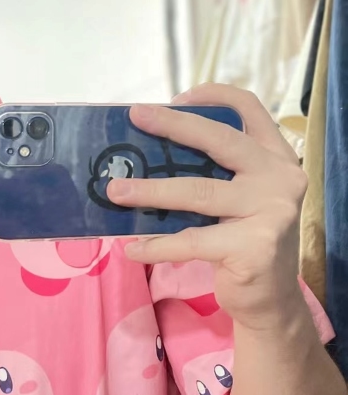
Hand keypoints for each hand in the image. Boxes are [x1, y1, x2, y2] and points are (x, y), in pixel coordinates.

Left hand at [108, 83, 307, 331]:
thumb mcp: (236, 196)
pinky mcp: (256, 247)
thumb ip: (211, 171)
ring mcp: (272, 212)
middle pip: (221, 140)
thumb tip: (146, 152)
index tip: (176, 97)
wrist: (271, 300)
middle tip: (136, 116)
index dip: (215, 95)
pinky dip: (157, 245)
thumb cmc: (242, 237)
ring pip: (198, 192)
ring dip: (149, 191)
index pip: (251, 109)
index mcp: (274, 157)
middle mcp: (280, 177)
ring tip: (115, 191)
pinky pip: (192, 240)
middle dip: (173, 125)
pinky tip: (132, 248)